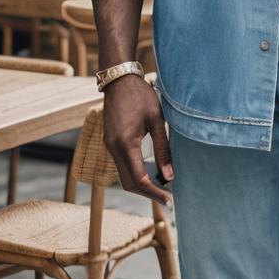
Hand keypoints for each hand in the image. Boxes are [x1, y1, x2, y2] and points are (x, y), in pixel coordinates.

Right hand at [102, 75, 172, 202]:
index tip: (169, 199)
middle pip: (128, 183)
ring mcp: (109, 145)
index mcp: (125, 144)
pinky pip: (121, 164)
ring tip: (161, 184)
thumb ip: (163, 148)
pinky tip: (150, 170)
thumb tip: (169, 175)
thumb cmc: (140, 95)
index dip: (154, 192)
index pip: (139, 179)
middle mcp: (113, 148)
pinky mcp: (110, 141)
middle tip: (167, 196)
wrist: (119, 79)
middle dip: (147, 193)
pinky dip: (135, 172)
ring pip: (123, 175)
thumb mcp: (157, 119)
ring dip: (140, 184)